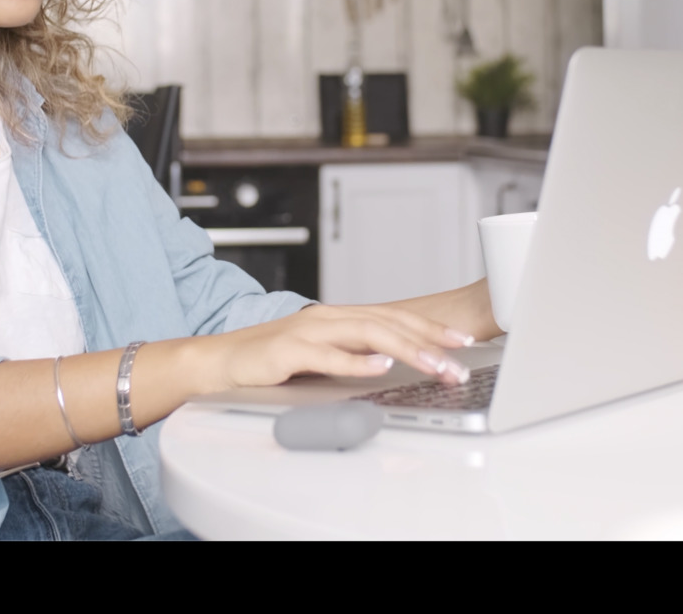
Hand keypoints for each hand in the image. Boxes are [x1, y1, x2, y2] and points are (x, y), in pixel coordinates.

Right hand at [206, 302, 475, 391]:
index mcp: (339, 317)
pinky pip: (329, 356)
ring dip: (406, 350)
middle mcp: (328, 318)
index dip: (431, 328)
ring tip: (434, 365)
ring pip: (368, 335)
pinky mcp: (290, 351)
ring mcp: (309, 332)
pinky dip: (357, 361)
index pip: (395, 318)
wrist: (221, 360)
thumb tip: (392, 362)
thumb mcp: (320, 353)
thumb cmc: (270, 360)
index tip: (461, 342)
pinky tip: (380, 366)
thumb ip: (352, 353)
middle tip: (460, 363)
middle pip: (389, 324)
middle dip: (430, 343)